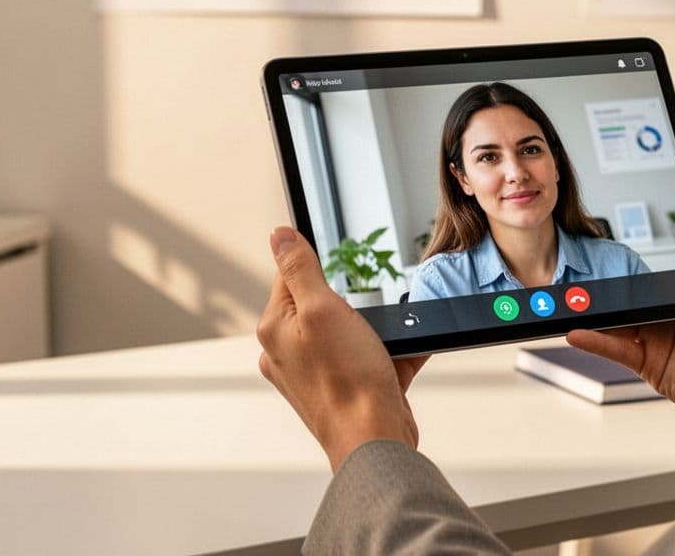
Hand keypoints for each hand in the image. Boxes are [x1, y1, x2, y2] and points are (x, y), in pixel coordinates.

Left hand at [257, 227, 429, 471]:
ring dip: (375, 331)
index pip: (289, 276)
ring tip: (381, 347)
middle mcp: (288, 352)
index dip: (320, 271)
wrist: (375, 440)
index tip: (339, 283)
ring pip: (350, 330)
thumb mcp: (322, 309)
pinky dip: (388, 353)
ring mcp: (315, 372)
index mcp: (275, 329)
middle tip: (364, 324)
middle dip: (355, 305)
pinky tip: (400, 358)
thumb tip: (278, 234)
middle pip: (323, 303)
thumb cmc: (348, 381)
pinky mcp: (343, 387)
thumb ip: (299, 268)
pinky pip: (368, 356)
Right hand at [567, 174, 674, 431]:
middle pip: (637, 286)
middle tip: (583, 255)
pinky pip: (617, 349)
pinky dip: (595, 339)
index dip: (642, 244)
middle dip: (611, 274)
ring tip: (571, 290)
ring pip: (621, 316)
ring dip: (596, 304)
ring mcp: (666, 337)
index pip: (665, 258)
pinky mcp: (654, 364)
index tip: (615, 224)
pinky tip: (577, 327)